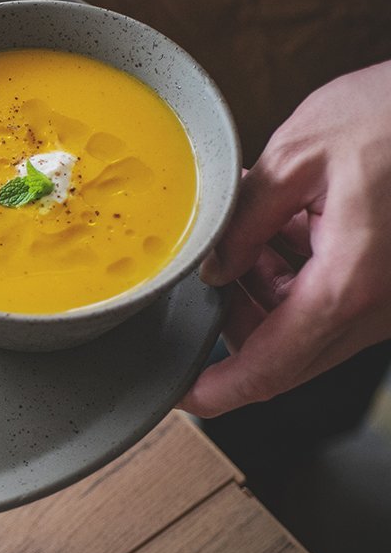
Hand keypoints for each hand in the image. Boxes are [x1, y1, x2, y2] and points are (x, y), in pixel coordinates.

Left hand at [179, 60, 390, 417]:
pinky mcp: (389, 279)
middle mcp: (376, 306)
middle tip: (203, 278)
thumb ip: (245, 220)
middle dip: (234, 324)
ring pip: (307, 326)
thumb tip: (213, 266)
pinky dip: (294, 275)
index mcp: (349, 284)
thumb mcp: (299, 157)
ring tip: (242, 235)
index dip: (220, 388)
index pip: (272, 365)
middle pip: (287, 353)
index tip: (182, 394)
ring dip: (262, 294)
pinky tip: (277, 227)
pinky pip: (332, 299)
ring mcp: (388, 298)